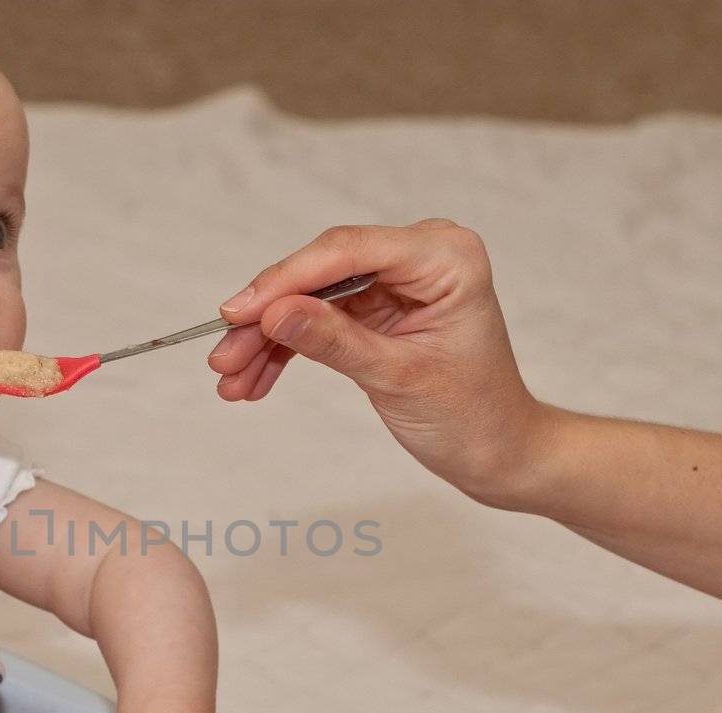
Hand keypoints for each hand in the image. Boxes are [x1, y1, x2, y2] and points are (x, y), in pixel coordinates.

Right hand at [208, 220, 549, 505]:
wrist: (498, 451)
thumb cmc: (472, 415)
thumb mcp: (399, 379)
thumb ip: (335, 341)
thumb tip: (273, 314)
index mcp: (445, 257)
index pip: (347, 251)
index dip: (285, 280)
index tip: (238, 312)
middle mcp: (420, 256)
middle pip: (321, 272)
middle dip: (267, 317)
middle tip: (223, 356)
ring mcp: (396, 281)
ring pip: (311, 299)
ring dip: (267, 341)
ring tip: (231, 380)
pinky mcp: (378, 307)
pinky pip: (319, 319)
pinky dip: (286, 350)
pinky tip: (253, 381)